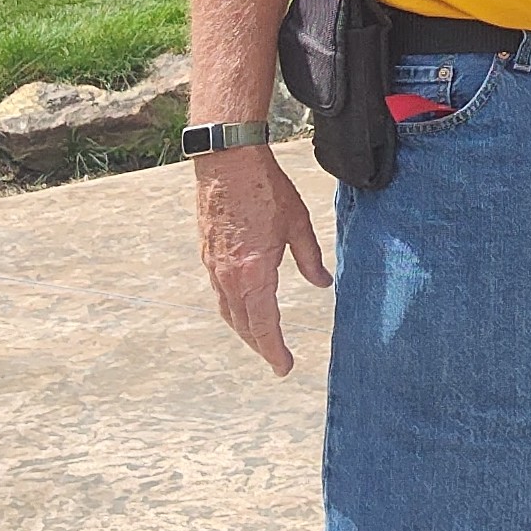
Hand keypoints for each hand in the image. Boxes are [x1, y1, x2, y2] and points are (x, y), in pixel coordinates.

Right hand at [195, 143, 330, 374]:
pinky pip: (219, 293)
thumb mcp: (297, 224)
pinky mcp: (208, 254)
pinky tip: (244, 307)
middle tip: (277, 360)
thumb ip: (310, 259)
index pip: (264, 325)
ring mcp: (214, 266)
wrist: (227, 162)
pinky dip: (233, 309)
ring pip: (228, 311)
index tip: (285, 368)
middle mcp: (229, 276)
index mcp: (254, 273)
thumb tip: (322, 284)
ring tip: (261, 340)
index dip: (275, 351)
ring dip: (245, 330)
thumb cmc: (265, 189)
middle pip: (243, 325)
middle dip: (260, 345)